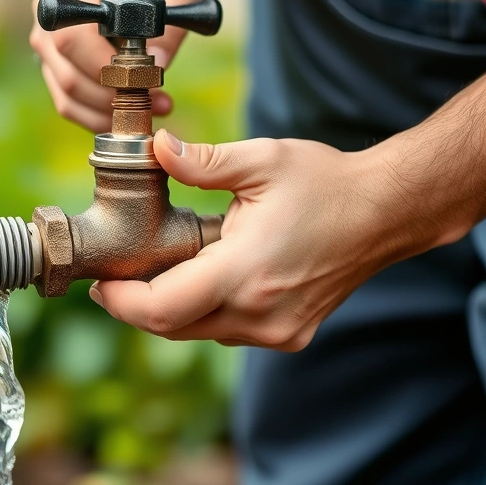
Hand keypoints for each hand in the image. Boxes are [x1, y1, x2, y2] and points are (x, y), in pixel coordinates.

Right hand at [30, 0, 202, 131]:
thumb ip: (172, 28)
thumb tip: (156, 68)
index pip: (75, 34)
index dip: (104, 67)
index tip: (143, 80)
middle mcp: (52, 6)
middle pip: (66, 70)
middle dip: (111, 97)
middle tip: (155, 102)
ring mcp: (45, 34)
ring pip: (63, 91)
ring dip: (106, 112)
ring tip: (148, 111)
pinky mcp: (49, 58)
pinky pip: (65, 99)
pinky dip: (96, 115)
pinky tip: (126, 113)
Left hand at [89, 130, 447, 350]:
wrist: (385, 213)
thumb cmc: (325, 182)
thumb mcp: (262, 160)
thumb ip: (202, 161)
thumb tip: (156, 149)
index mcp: (246, 270)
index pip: (161, 309)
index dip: (121, 302)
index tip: (100, 285)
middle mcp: (260, 312)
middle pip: (172, 327)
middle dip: (136, 306)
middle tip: (115, 280)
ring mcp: (277, 330)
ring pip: (198, 332)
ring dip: (170, 309)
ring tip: (157, 272)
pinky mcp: (288, 335)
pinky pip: (226, 331)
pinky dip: (204, 311)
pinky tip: (202, 279)